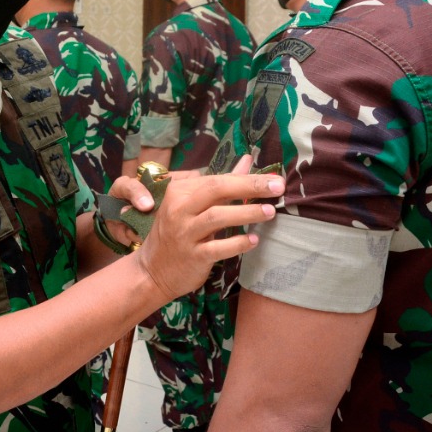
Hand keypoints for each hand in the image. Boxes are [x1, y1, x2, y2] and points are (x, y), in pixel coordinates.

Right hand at [108, 155, 281, 298]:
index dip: (246, 177)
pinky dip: (238, 243)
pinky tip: (254, 240)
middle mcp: (179, 209)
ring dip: (247, 212)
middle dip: (249, 186)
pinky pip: (218, 247)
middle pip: (216, 190)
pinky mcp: (192, 256)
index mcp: (179, 192)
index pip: (216, 179)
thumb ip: (220, 183)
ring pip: (217, 217)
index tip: (273, 178)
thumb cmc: (177, 234)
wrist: (153, 271)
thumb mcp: (192, 205)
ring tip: (270, 212)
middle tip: (278, 186)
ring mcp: (184, 233)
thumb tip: (247, 160)